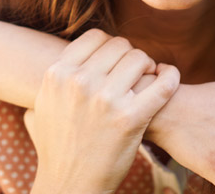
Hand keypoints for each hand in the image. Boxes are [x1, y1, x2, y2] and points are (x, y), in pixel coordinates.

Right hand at [25, 29, 179, 193]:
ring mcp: (105, 100)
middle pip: (120, 45)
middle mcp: (80, 82)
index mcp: (58, 73)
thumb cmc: (56, 145)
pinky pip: (162, 84)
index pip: (96, 37)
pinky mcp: (130, 119)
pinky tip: (169, 76)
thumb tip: (70, 54)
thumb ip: (57, 74)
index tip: (116, 59)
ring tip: (148, 78)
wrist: (68, 186)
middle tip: (135, 70)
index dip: (111, 45)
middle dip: (130, 55)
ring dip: (148, 66)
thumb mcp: (43, 102)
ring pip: (140, 58)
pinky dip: (171, 76)